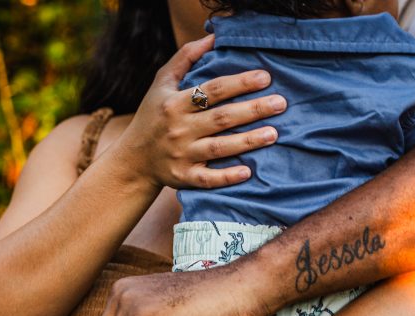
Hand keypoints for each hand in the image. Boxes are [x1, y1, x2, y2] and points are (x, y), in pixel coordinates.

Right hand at [115, 34, 287, 189]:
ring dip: (248, 141)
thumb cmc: (153, 115)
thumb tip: (214, 38)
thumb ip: (186, 58)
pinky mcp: (184, 178)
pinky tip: (248, 172)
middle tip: (280, 103)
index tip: (265, 77)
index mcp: (175, 103)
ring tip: (274, 134)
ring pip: (220, 147)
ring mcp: (182, 154)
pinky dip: (227, 177)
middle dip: (253, 110)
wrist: (134, 159)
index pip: (212, 90)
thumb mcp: (162, 83)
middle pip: (222, 118)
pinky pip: (208, 179)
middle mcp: (179, 128)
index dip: (239, 83)